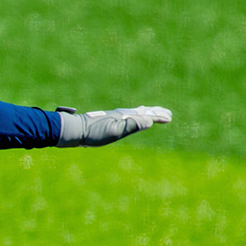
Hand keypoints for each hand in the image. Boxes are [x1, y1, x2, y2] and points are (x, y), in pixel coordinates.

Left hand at [55, 105, 171, 146]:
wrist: (75, 130)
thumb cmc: (94, 133)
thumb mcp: (115, 131)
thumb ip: (132, 125)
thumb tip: (149, 120)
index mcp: (125, 116)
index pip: (146, 116)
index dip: (158, 117)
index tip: (169, 118)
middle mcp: (121, 114)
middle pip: (142, 112)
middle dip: (155, 113)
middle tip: (167, 114)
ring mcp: (114, 116)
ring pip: (134, 113)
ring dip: (145, 113)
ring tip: (151, 112)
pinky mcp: (107, 120)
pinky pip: (126, 115)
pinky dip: (134, 115)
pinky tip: (129, 117)